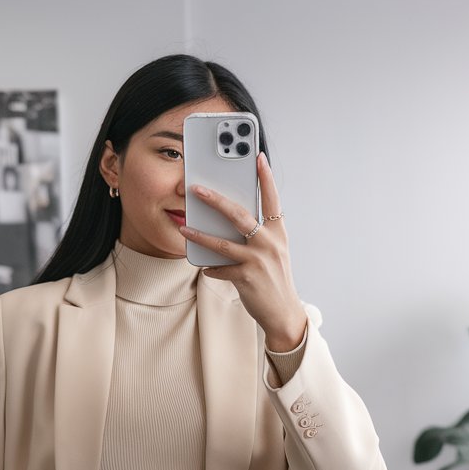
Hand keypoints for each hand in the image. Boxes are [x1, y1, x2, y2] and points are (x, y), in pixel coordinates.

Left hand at [179, 151, 307, 351]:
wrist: (283, 312)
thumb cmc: (274, 278)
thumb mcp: (273, 252)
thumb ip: (256, 235)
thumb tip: (227, 222)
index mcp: (278, 232)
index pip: (272, 199)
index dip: (265, 177)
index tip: (257, 157)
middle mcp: (270, 243)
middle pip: (240, 215)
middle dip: (216, 200)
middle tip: (197, 189)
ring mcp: (258, 260)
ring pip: (223, 242)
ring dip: (200, 234)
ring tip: (185, 227)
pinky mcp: (247, 277)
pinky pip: (220, 269)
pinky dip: (210, 268)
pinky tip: (204, 267)